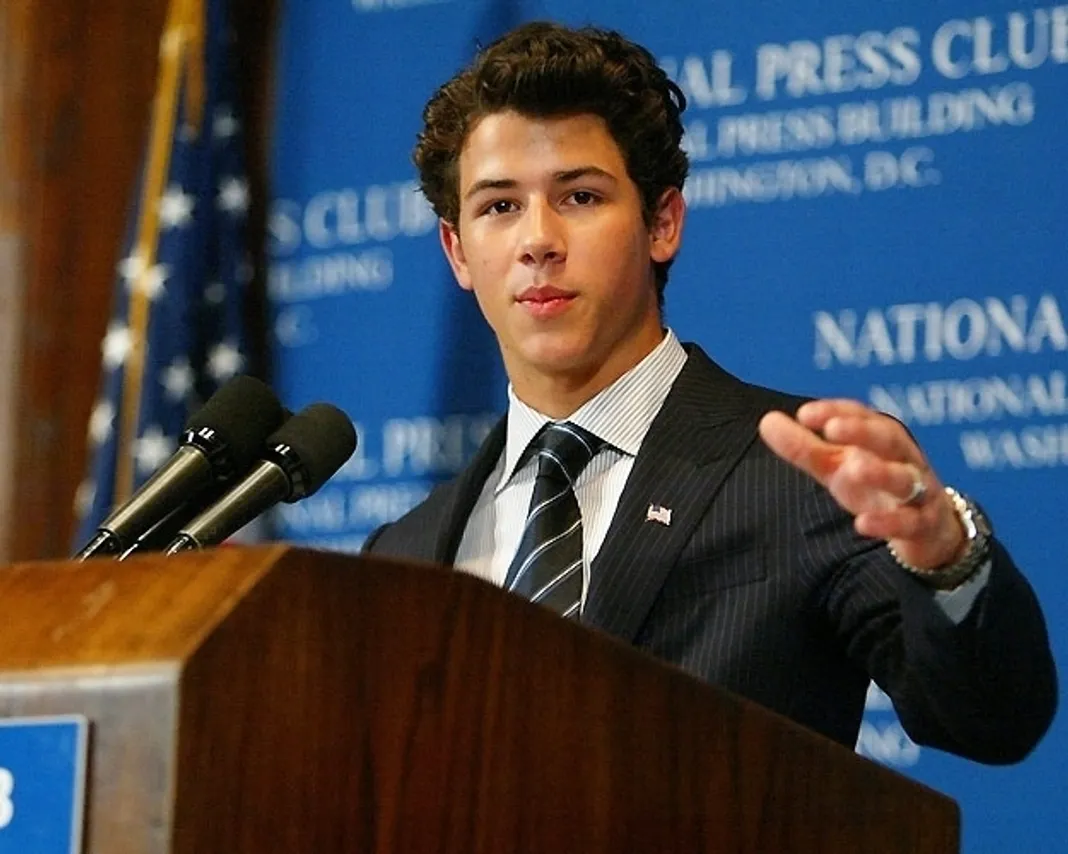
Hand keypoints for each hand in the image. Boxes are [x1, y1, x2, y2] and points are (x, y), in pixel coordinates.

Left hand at [758, 400, 965, 570]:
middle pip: (889, 438)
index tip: (804, 414)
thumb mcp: (836, 467)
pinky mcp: (924, 525)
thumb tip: (766, 420)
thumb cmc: (874, 487)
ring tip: (853, 468)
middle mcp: (903, 459)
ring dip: (882, 473)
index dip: (836, 412)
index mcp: (880, 440)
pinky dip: (888, 523)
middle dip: (863, 431)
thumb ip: (804, 447)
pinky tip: (862, 524)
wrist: (928, 530)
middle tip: (833, 429)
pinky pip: (910, 522)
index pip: (861, 416)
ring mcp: (919, 492)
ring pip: (906, 479)